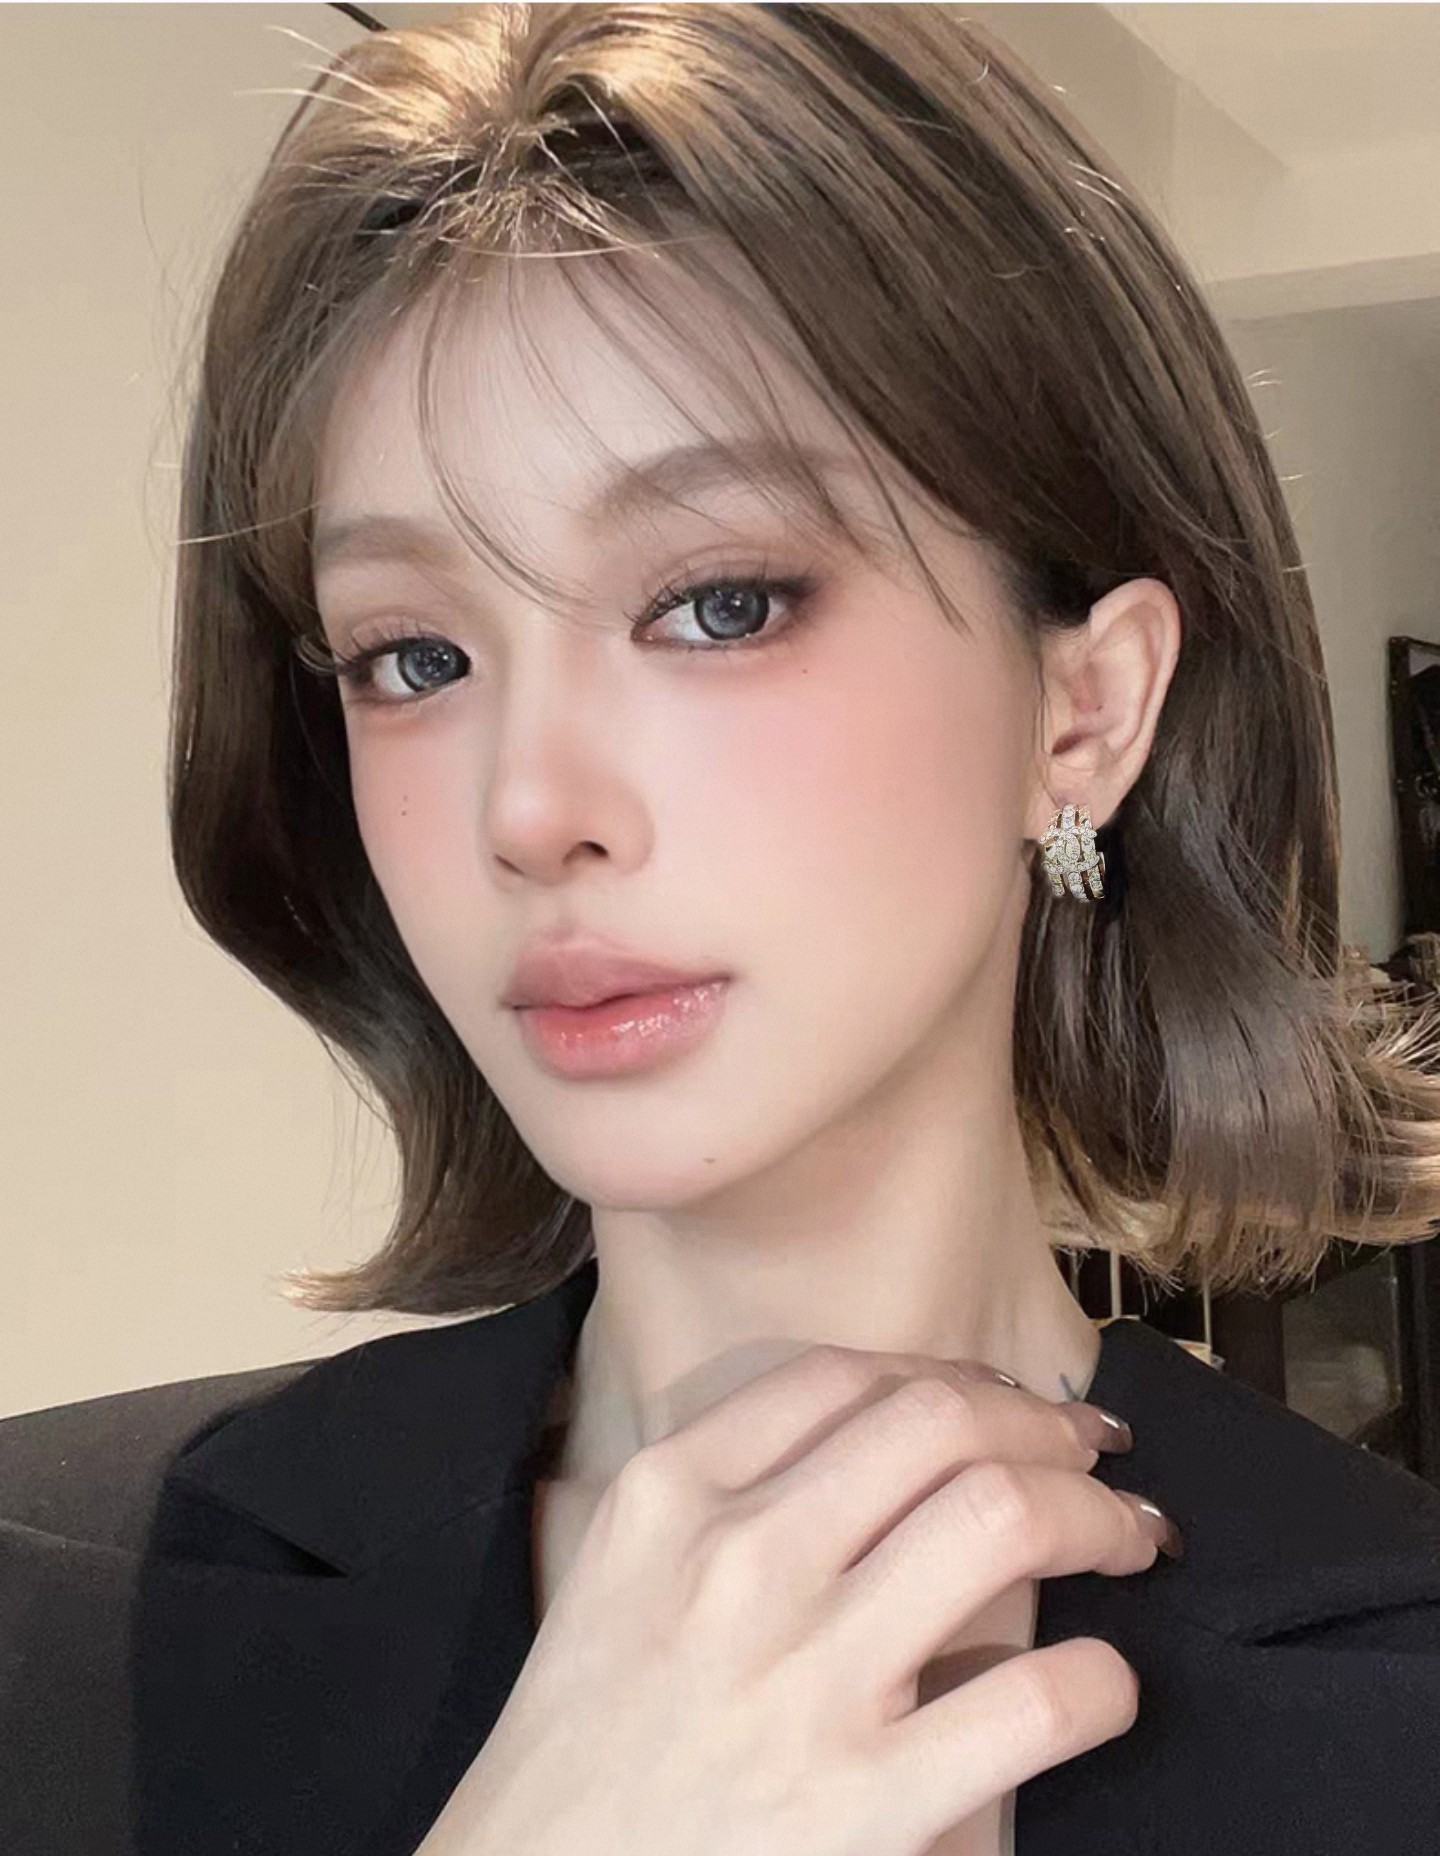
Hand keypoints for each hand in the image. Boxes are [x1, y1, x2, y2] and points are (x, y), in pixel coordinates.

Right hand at [416, 1343, 1173, 1855]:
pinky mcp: (864, 1806)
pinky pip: (1035, 1699)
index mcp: (670, 1497)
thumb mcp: (619, 1573)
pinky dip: (1099, 1680)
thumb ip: (722, 1488)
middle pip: (940, 1423)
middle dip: (1043, 1424)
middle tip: (1089, 1451)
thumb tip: (879, 1431)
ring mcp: (804, 1681)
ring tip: (1129, 1534)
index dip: (954, 1375)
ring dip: (1096, 1514)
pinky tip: (1100, 1683)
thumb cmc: (587, 1742)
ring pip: (1000, 1519)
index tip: (1002, 1405)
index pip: (844, 1378)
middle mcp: (738, 1562)